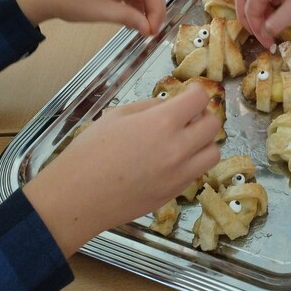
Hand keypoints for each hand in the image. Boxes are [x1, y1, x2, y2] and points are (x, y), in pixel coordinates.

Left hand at [14, 0, 165, 35]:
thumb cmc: (75, 3)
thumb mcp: (104, 13)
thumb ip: (130, 18)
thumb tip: (148, 28)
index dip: (157, 13)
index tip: (152, 33)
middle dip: (156, 10)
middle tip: (151, 31)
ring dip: (148, 8)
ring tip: (142, 28)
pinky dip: (138, 5)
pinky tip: (132, 20)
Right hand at [23, 84, 220, 256]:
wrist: (77, 198)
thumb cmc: (89, 151)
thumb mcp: (117, 115)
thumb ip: (150, 107)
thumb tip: (170, 106)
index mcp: (162, 122)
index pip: (200, 98)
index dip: (195, 92)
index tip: (188, 94)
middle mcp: (178, 148)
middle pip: (213, 125)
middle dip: (202, 116)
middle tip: (186, 117)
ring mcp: (179, 174)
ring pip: (213, 153)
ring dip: (203, 143)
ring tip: (184, 141)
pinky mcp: (174, 194)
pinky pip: (197, 173)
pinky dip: (192, 163)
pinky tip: (172, 161)